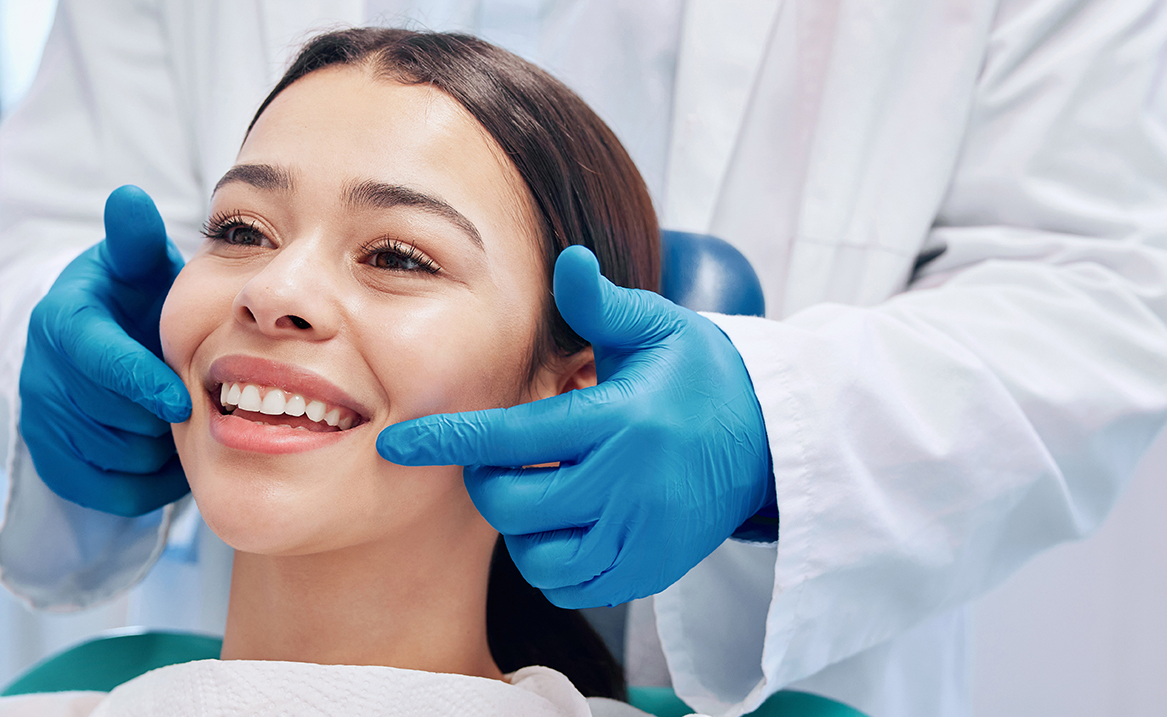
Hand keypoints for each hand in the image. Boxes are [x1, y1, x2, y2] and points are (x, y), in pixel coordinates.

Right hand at [20, 185, 190, 516]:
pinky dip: (148, 482)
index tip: (182, 401)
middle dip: (159, 415)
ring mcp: (42, 422)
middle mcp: (40, 374)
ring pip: (116, 458)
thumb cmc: (131, 301)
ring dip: (159, 448)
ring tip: (178, 421)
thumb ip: (137, 239)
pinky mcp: (51, 463)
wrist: (98, 348)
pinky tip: (165, 452)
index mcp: (60, 322)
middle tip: (194, 401)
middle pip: (112, 417)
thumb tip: (129, 198)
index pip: (98, 361)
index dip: (142, 384)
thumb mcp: (135, 266)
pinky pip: (110, 492)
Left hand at [376, 245, 775, 608]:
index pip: (511, 438)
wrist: (770, 442)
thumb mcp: (658, 328)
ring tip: (540, 488)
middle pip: (513, 504)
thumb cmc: (700, 376)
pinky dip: (552, 561)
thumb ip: (601, 304)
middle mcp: (627, 486)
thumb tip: (567, 259)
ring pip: (536, 554)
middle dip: (488, 481)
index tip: (397, 443)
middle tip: (503, 458)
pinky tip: (565, 523)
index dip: (447, 442)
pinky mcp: (649, 571)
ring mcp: (639, 537)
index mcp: (619, 421)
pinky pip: (571, 585)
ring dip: (520, 525)